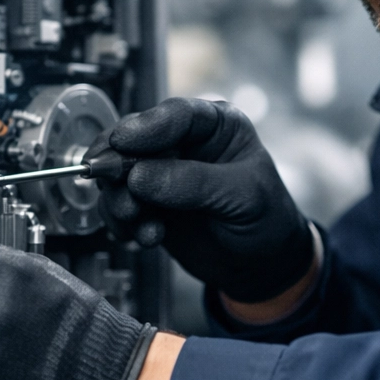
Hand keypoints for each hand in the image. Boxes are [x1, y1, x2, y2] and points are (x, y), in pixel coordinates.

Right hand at [86, 97, 311, 303]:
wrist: (261, 264)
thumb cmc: (266, 218)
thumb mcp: (243, 195)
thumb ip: (195, 183)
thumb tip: (140, 176)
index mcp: (216, 126)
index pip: (177, 115)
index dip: (147, 126)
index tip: (123, 141)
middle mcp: (183, 144)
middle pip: (135, 140)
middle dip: (119, 164)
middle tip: (114, 184)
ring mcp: (161, 174)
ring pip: (118, 174)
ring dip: (119, 198)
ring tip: (136, 218)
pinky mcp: (147, 204)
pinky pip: (117, 206)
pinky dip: (123, 223)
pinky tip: (146, 237)